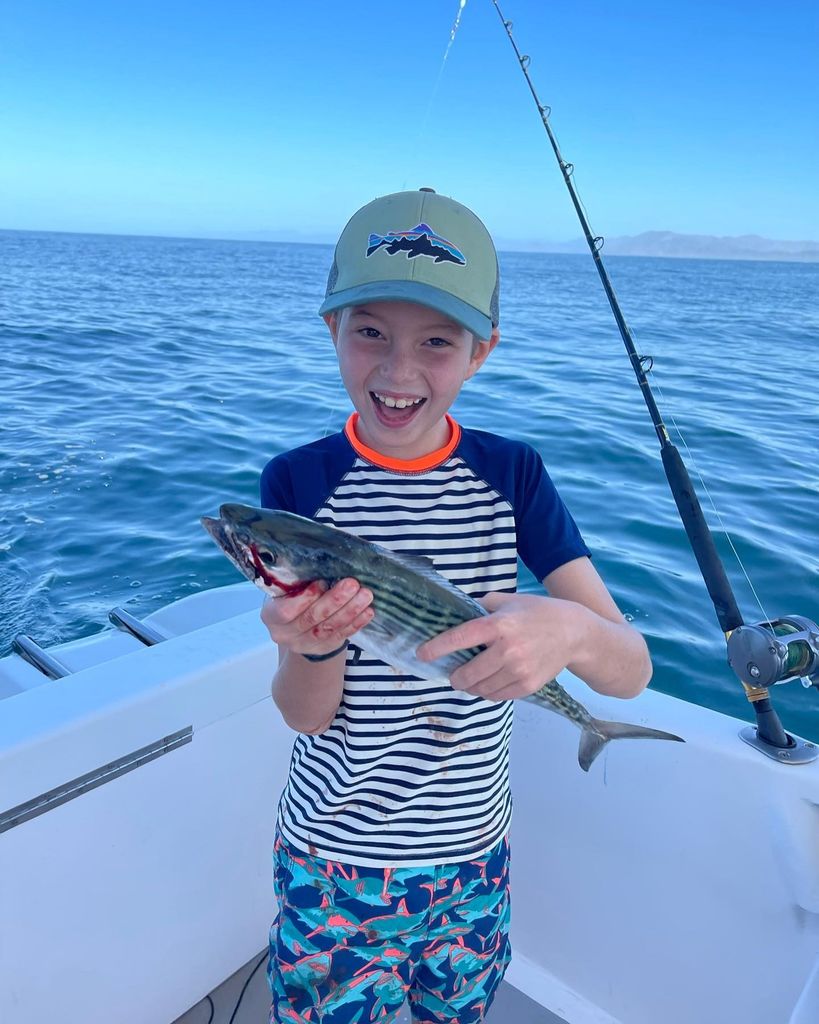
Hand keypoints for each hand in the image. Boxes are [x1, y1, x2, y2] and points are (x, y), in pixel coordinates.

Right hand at [260, 578, 373, 658]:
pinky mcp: (323, 649)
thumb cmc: (292, 596)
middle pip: (311, 618)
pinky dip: (356, 623)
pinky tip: (367, 611)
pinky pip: (341, 636)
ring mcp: (304, 644)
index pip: (286, 611)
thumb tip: (323, 564)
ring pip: (329, 628)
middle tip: (352, 584)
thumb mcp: (287, 588)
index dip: (304, 598)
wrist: (297, 624)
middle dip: (334, 601)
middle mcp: (285, 634)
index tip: (322, 582)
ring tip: (365, 595)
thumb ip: (298, 580)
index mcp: (271, 615)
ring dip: (350, 611)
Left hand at [416, 592, 589, 700]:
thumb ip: (481, 607)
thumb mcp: (508, 600)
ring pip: (480, 689)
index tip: (422, 653)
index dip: (437, 647)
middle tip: (453, 673)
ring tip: (470, 679)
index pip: (460, 638)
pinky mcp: (527, 686)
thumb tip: (455, 613)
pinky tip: (488, 683)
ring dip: (470, 686)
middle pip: (467, 673)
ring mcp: (519, 671)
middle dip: (455, 676)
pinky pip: (497, 696)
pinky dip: (487, 692)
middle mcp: (508, 649)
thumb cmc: (537, 612)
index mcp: (499, 624)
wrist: (574, 633)